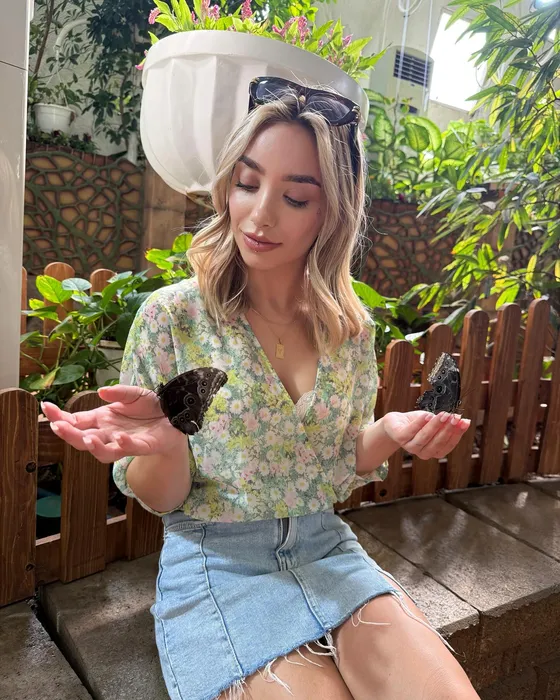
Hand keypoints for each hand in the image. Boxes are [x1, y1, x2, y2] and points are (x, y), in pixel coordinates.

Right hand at [40, 384, 187, 463]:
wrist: (175, 414)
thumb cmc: (151, 406)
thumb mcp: (132, 393)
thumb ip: (118, 393)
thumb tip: (101, 391)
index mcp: (103, 420)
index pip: (76, 421)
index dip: (60, 417)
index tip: (45, 407)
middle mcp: (109, 433)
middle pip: (83, 439)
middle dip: (69, 434)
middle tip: (58, 426)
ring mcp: (125, 442)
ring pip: (103, 452)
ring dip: (94, 447)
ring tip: (87, 438)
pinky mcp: (143, 446)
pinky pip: (131, 448)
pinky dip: (124, 444)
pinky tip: (119, 437)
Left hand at [383, 410, 470, 459]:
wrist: (397, 421)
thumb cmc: (418, 423)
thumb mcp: (435, 423)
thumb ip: (448, 424)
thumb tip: (464, 421)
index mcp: (434, 451)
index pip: (448, 445)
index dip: (457, 434)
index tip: (464, 422)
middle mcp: (423, 452)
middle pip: (437, 442)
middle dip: (447, 429)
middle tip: (454, 417)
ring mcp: (410, 446)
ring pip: (424, 437)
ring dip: (435, 426)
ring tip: (443, 415)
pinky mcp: (400, 437)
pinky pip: (410, 431)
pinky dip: (420, 423)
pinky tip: (427, 415)